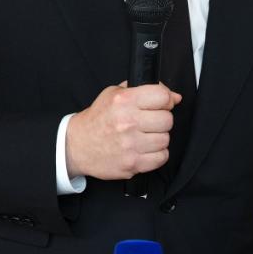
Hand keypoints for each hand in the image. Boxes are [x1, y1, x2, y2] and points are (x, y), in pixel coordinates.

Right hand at [65, 82, 181, 179]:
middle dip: (161, 119)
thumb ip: (145, 89)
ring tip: (145, 136)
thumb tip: (175, 97)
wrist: (78, 145)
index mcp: (124, 100)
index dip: (166, 100)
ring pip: (165, 139)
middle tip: (150, 121)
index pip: (162, 96)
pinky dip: (156, 154)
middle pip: (167, 119)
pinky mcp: (132, 164)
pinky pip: (161, 158)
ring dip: (158, 137)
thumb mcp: (115, 93)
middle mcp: (127, 122)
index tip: (162, 104)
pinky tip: (145, 148)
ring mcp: (130, 144)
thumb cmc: (98, 119)